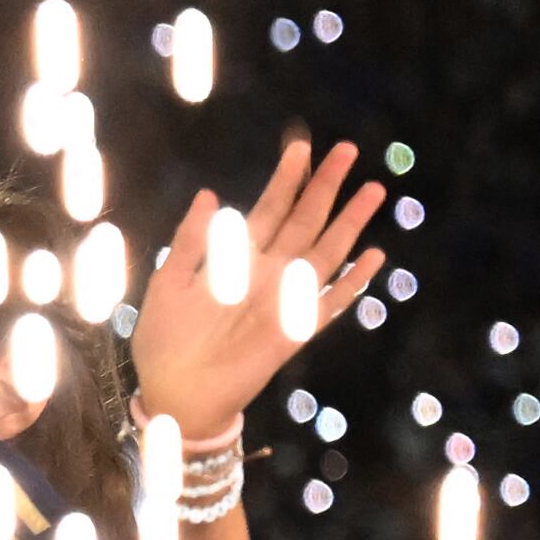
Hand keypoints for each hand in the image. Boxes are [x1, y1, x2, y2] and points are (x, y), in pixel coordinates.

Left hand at [129, 138, 387, 440]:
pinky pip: (330, 303)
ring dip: (349, 223)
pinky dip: (353, 283)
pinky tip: (374, 257)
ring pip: (325, 252)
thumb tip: (210, 194)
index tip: (302, 146)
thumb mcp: (168, 281)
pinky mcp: (295, 331)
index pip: (268, 208)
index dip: (286, 179)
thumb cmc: (164, 338)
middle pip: (304, 220)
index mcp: (235, 257)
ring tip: (373, 190)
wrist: (173, 392)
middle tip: (348, 150)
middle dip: (325, 186)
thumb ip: (190, 241)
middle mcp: (266, 272)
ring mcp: (284, 299)